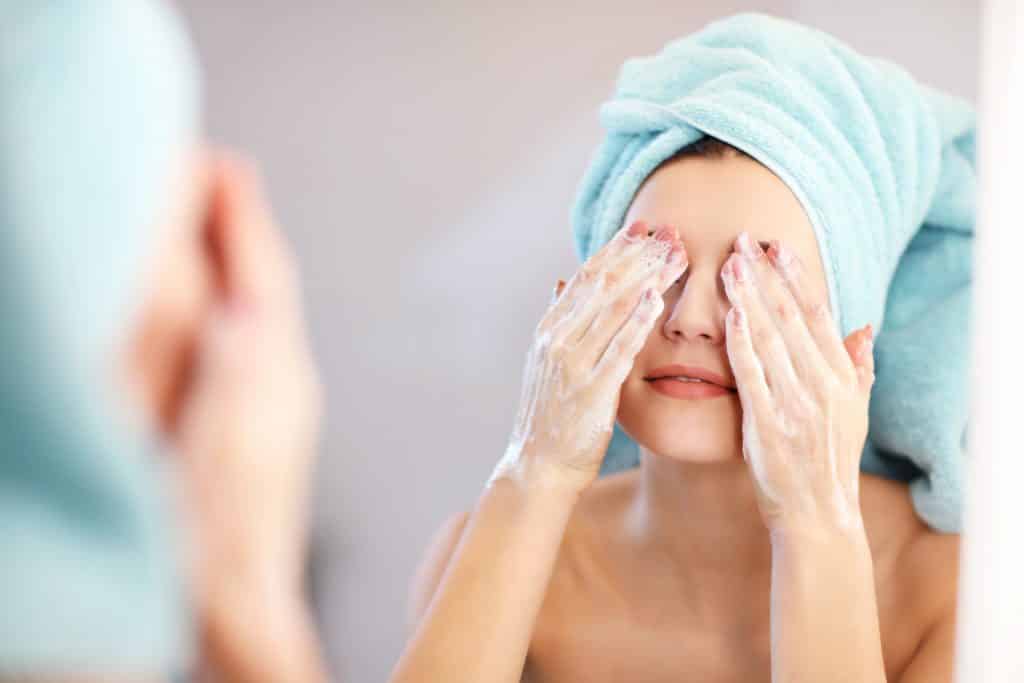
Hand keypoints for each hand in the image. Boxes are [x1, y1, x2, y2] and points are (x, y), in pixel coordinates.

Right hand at [175, 152, 324, 679]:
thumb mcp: (217, 456)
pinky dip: (228, 305)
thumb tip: (242, 311)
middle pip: (265, 285)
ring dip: (237, 262)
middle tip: (218, 176)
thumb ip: (232, 381)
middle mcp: (283, 379)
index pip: (263, 276)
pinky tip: (211, 306)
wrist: (239, 603)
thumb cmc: (219, 540)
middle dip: (242, 229)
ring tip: (213, 222)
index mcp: (274, 375)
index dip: (242, 218)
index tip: (224, 164)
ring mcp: (274, 401)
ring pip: (257, 310)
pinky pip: (248, 342)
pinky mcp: (259, 425)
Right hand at [490, 220, 686, 493]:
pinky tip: (657, 300)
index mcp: (550, 329)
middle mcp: (557, 339)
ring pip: (613, 308)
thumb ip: (561, 323)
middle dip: (639, 254)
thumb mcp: (548, 362)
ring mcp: (572, 363)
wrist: (538, 466)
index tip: (643, 226)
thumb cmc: (552, 416)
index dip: (616, 248)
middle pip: (603, 284)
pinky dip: (637, 322)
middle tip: (670, 231)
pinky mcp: (591, 391)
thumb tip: (562, 282)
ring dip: (647, 276)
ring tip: (675, 253)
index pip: (586, 277)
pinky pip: (617, 349)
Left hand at [720, 232, 874, 534]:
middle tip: (743, 241)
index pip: (817, 315)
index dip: (796, 277)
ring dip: (748, 298)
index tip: (777, 247)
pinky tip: (729, 316)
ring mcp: (795, 404)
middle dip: (765, 276)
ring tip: (729, 266)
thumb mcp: (855, 412)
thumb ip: (858, 367)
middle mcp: (822, 385)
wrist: (818, 513)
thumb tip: (863, 327)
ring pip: (769, 339)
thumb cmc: (831, 460)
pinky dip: (741, 344)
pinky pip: (752, 376)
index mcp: (842, 378)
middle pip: (789, 318)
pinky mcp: (767, 424)